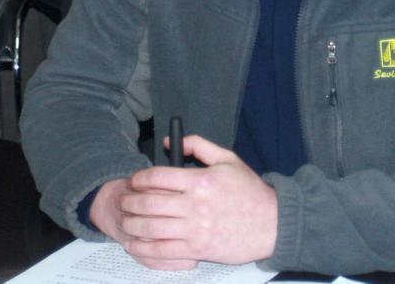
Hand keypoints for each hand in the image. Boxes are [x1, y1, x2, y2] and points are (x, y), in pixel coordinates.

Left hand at [90, 135, 277, 269]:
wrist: (271, 224)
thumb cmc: (249, 191)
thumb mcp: (228, 159)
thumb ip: (199, 145)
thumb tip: (169, 143)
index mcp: (201, 181)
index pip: (158, 177)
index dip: (139, 178)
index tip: (134, 180)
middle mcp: (195, 205)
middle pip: (149, 203)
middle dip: (129, 201)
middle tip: (123, 199)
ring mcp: (194, 230)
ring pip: (150, 228)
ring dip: (132, 223)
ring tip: (125, 220)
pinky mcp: (197, 250)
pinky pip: (161, 251)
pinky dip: (143, 248)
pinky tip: (135, 243)